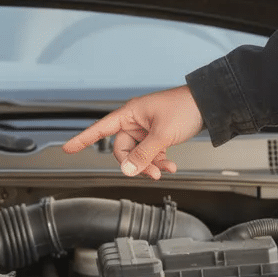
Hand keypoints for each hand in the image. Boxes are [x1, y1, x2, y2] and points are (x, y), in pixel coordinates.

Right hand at [61, 86, 204, 178]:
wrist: (209, 104)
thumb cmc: (185, 108)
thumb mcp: (162, 135)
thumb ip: (144, 154)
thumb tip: (127, 170)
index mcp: (130, 114)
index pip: (100, 129)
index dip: (83, 139)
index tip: (68, 148)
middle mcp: (135, 121)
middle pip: (123, 149)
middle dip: (136, 163)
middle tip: (152, 172)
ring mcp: (146, 128)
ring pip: (138, 153)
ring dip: (150, 164)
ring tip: (165, 170)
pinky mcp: (157, 134)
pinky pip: (151, 152)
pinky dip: (159, 160)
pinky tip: (170, 165)